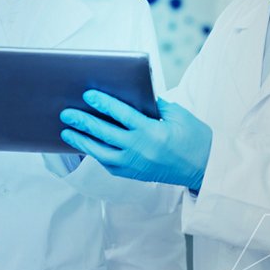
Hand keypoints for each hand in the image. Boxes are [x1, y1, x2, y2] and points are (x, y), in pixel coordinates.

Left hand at [59, 92, 211, 190]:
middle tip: (66, 114)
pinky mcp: (133, 173)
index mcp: (151, 131)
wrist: (203, 167)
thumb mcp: (178, 115)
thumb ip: (156, 105)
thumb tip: (135, 96)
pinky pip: (108, 164)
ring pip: (100, 152)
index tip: (88, 95)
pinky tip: (86, 146)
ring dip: (82, 141)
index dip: (103, 103)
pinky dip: (95, 154)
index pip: (121, 114)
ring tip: (67, 132)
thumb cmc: (194, 138)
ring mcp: (134, 164)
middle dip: (83, 122)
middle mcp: (139, 149)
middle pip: (104, 133)